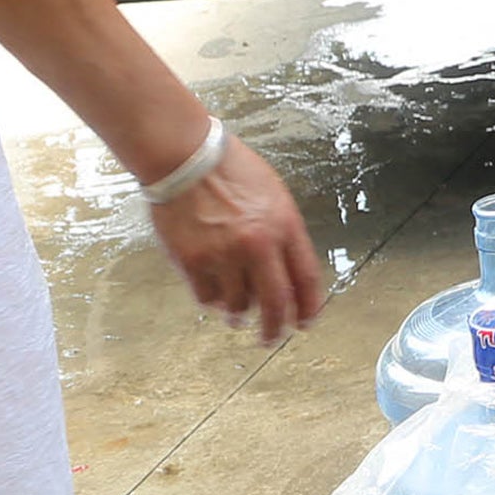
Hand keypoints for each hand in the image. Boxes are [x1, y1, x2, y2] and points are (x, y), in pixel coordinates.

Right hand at [145, 129, 326, 343]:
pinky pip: (207, 298)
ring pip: (239, 305)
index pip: (306, 277)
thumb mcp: (272, 194)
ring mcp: (224, 256)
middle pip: (277, 302)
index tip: (306, 321)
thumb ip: (282, 231)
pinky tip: (214, 294)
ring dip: (239, 314)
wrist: (184, 157)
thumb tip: (284, 268)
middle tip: (273, 338)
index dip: (309, 306)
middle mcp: (258, 245)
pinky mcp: (193, 262)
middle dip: (277, 328)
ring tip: (237, 314)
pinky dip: (213, 301)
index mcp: (284, 225)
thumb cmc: (228, 168)